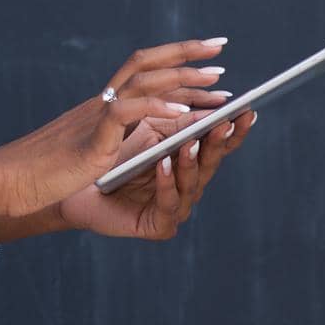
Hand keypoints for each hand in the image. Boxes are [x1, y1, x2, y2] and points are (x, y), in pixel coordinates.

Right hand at [0, 38, 235, 219]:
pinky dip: (156, 109)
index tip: (209, 53)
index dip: (177, 55)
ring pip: (143, 81)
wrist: (9, 181)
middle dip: (188, 55)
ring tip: (216, 82)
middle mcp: (102, 102)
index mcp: (103, 104)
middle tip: (222, 53)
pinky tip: (183, 113)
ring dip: (183, 79)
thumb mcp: (92, 148)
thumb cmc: (47, 170)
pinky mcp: (92, 139)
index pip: (144, 67)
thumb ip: (117, 135)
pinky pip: (127, 113)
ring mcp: (96, 117)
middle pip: (149, 64)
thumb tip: (153, 130)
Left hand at [57, 106, 257, 239]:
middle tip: (227, 121)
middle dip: (220, 142)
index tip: (247, 108)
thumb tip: (207, 100)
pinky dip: (166, 183)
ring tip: (190, 141)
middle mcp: (188, 185)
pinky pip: (166, 203)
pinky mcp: (158, 225)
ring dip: (191, 161)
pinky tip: (164, 164)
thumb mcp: (145, 133)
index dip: (233, 128)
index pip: (218, 144)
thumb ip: (174, 121)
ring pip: (191, 183)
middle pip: (210, 162)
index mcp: (189, 162)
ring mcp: (175, 207)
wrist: (77, 189)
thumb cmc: (113, 158)